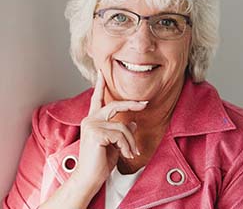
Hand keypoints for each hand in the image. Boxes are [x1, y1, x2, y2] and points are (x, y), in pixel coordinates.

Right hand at [71, 70, 146, 190]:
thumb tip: (133, 124)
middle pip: (115, 105)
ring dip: (131, 141)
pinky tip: (126, 155)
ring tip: (132, 153)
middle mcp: (90, 119)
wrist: (90, 179)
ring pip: (122, 126)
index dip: (100, 85)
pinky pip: (120, 135)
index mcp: (93, 119)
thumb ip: (121, 131)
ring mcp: (91, 125)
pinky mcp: (95, 133)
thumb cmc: (100, 161)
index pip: (97, 99)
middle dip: (132, 104)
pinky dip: (127, 146)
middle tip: (144, 104)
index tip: (101, 72)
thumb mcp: (114, 143)